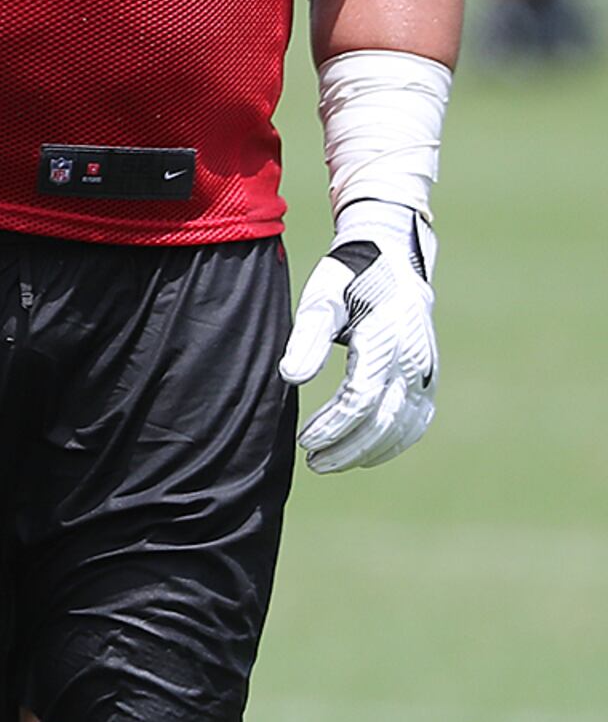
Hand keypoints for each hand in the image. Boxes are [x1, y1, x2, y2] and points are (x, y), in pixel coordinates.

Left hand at [281, 198, 436, 471]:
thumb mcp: (322, 298)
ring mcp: (426, 369)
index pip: (362, 397)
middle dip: (349, 447)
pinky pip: (418, 419)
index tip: (306, 441)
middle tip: (313, 461)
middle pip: (385, 419)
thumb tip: (291, 379)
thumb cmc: (348, 278)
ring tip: (330, 461)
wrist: (392, 260)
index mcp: (386, 338)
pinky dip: (394, 441)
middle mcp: (413, 358)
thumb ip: (307, 338)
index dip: (334, 425)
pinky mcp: (429, 376)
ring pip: (405, 425)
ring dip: (369, 450)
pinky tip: (365, 452)